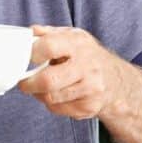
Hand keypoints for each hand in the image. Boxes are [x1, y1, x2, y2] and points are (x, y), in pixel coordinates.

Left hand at [17, 26, 132, 119]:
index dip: (32, 53)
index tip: (27, 58)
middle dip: (29, 84)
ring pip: (50, 97)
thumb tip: (28, 33)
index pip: (49, 46)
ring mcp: (90, 88)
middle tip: (23, 82)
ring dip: (38, 94)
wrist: (118, 81)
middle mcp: (87, 65)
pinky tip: (56, 95)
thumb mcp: (72, 37)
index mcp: (78, 43)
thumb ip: (48, 33)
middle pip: (48, 80)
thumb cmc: (88, 56)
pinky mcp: (89, 106)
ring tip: (40, 87)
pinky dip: (51, 104)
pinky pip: (58, 109)